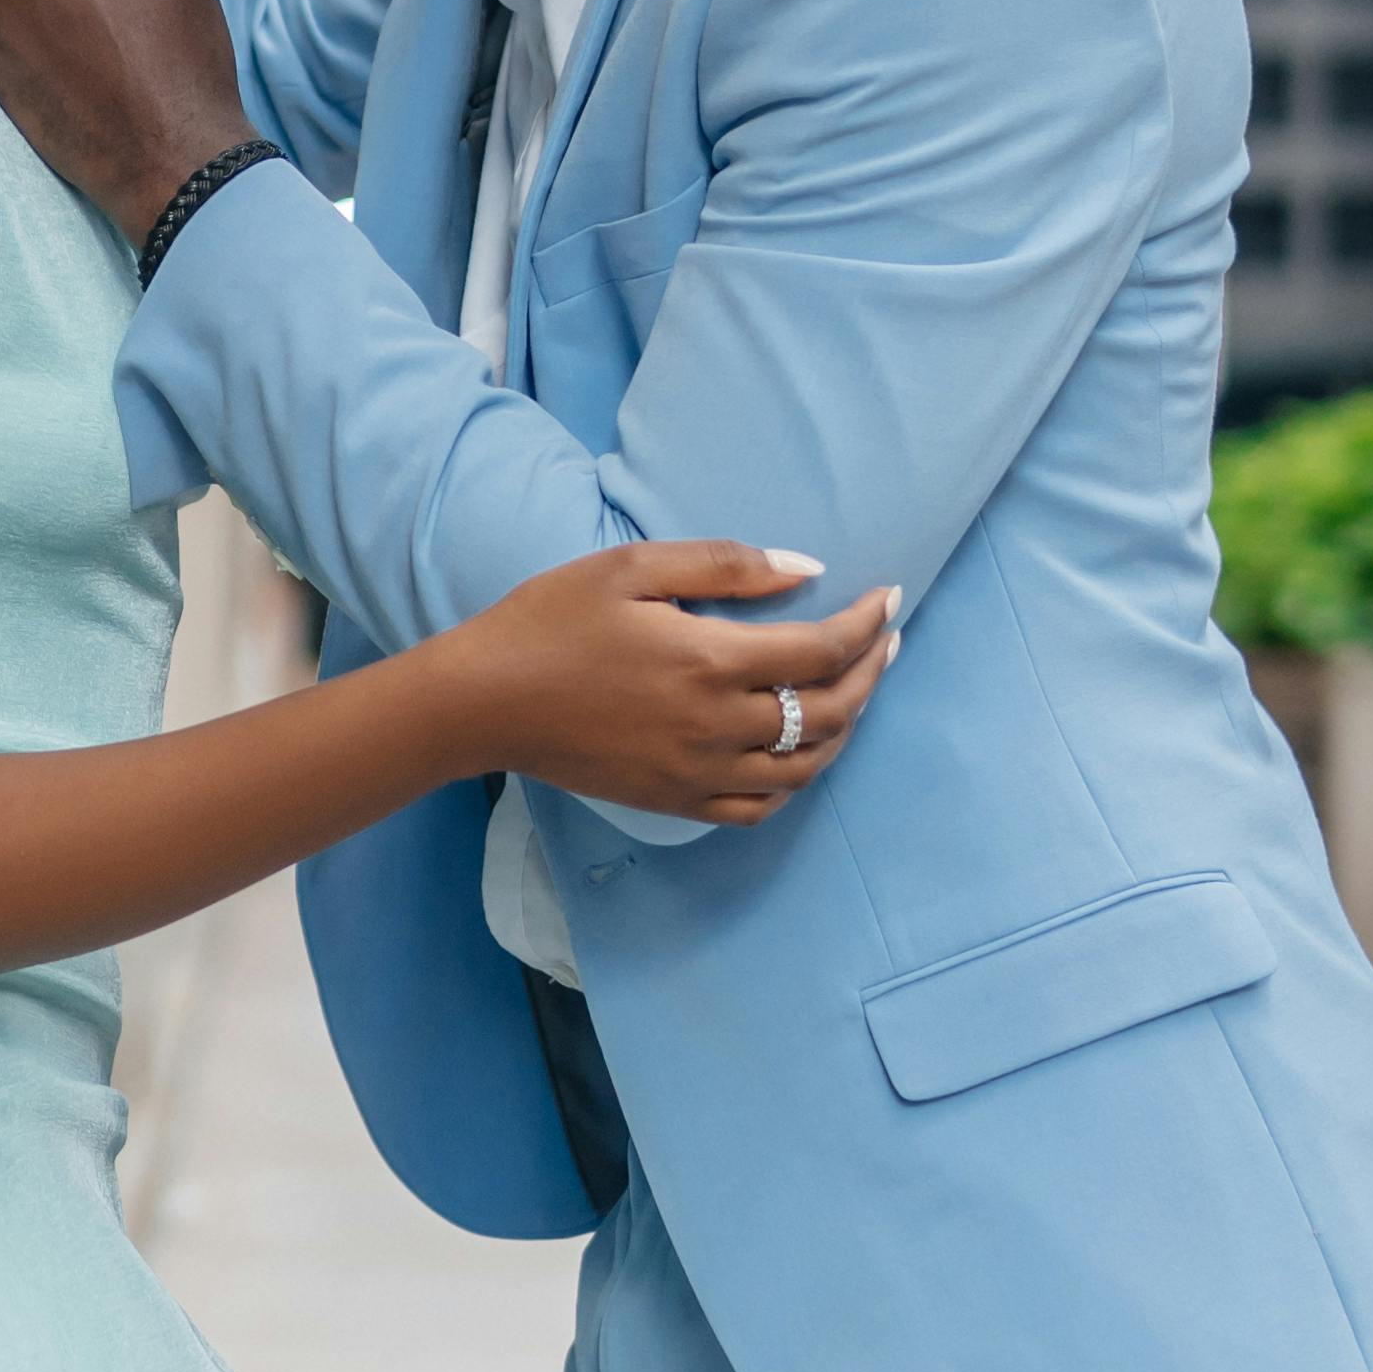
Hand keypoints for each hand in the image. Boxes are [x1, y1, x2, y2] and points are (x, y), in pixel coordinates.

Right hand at [440, 547, 898, 827]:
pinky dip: (794, 782)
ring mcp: (697, 772)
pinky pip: (758, 807)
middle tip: (885, 643)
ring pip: (804, 766)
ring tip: (853, 693)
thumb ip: (727, 564)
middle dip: (870, 674)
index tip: (888, 598)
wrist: (484, 701)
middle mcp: (715, 726)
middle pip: (827, 711)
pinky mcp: (674, 801)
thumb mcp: (632, 566)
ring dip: (844, 728)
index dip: (865, 625)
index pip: (821, 651)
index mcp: (709, 661)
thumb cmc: (551, 620)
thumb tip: (808, 567)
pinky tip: (799, 752)